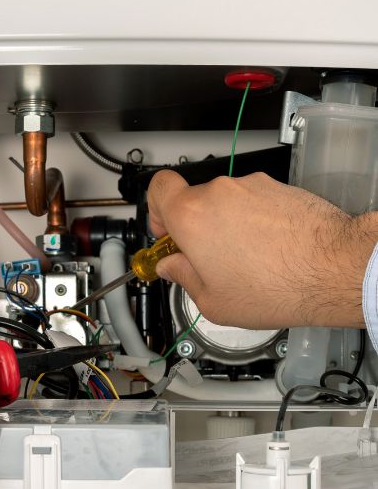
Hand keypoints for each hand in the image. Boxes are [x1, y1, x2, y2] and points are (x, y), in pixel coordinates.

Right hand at [147, 170, 376, 329]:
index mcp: (191, 217)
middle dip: (195, 228)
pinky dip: (255, 222)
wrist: (333, 269)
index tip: (166, 233)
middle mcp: (218, 193)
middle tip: (207, 258)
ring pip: (225, 203)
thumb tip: (173, 268)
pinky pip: (254, 203)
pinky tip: (268, 251)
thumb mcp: (212, 301)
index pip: (157, 189)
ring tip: (245, 260)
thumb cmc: (275, 286)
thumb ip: (183, 278)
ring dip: (227, 226)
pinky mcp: (279, 188)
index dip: (156, 210)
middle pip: (192, 201)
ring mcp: (251, 187)